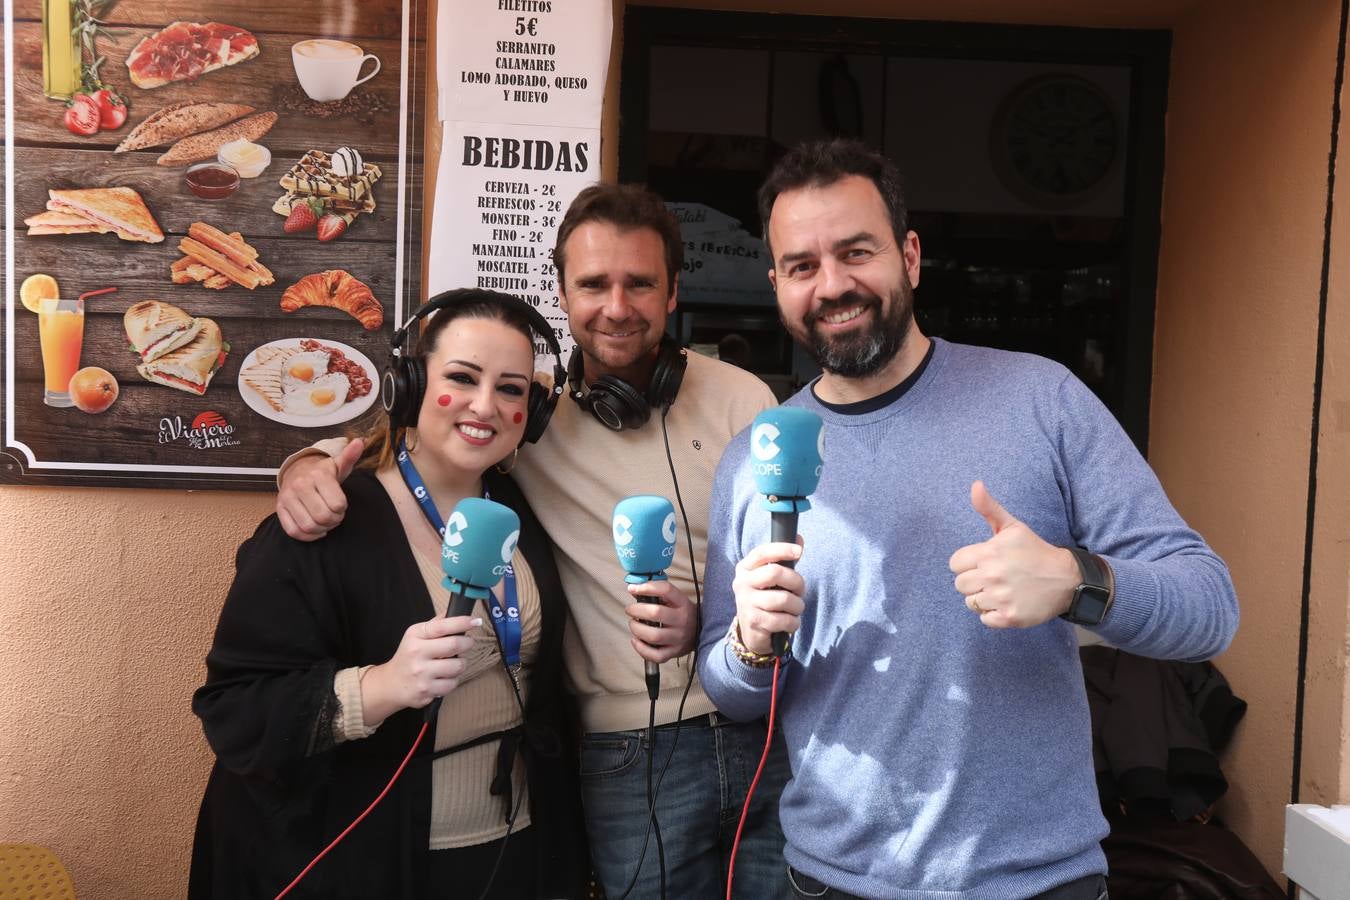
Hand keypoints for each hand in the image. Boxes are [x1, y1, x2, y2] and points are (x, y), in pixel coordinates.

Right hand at [276, 439, 362, 541]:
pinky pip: (293, 531)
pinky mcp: (280, 509)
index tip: (341, 505)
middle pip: (323, 517)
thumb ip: (350, 456)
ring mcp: (287, 498)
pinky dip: (307, 536)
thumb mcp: (338, 464)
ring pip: (309, 526)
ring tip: (326, 522)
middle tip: (335, 516)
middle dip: (334, 521)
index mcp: (318, 475)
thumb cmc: (323, 473)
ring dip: (322, 530)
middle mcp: (300, 485)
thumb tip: (360, 442)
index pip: (338, 505)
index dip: (343, 509)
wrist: (298, 471)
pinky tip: (316, 530)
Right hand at [360, 614, 480, 725]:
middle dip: (467, 643)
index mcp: (415, 636)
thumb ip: (437, 624)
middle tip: (467, 643)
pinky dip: (453, 680)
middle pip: (454, 645)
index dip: (462, 622)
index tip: (476, 621)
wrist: (391, 684)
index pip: (442, 626)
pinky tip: (444, 677)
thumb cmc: (409, 656)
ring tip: (452, 663)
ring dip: (461, 664)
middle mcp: (417, 653)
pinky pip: (452, 683)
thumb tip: (456, 609)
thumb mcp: (416, 636)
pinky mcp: (426, 691)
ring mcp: (421, 674)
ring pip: (458, 666)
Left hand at [625, 580, 695, 662]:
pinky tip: (636, 640)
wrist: (702, 631)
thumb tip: (633, 589)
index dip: (646, 588)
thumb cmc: (682, 613)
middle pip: (655, 613)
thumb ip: (657, 593)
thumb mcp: (675, 599)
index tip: (633, 589)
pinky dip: (641, 648)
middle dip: (636, 610)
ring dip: (636, 629)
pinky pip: (655, 655)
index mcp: (682, 603)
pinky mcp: (674, 652)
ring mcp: (678, 638)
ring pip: (653, 636)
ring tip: (634, 624)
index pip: (665, 590)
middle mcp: (682, 620)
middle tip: (630, 609)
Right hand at [731, 539, 804, 655]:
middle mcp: (742, 583)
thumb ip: (785, 560)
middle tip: (800, 591)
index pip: (762, 552)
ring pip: (783, 599)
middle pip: (775, 572)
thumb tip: (799, 538)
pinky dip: (793, 623)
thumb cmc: (766, 599)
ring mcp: (746, 602)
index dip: (782, 549)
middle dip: (796, 582)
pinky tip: (790, 623)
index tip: (799, 551)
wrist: (752, 632)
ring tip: (795, 610)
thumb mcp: (772, 579)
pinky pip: (783, 620)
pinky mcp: (753, 621)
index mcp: (745, 568)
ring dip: (797, 606)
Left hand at [947, 481, 1079, 628]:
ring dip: (983, 598)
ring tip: (1002, 590)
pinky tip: (1008, 603)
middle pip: (960, 585)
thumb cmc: (1034, 551)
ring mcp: (1001, 598)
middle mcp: (992, 575)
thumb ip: (989, 508)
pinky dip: (993, 614)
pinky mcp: (1009, 617)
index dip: (967, 564)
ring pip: (971, 603)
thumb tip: (975, 485)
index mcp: (989, 552)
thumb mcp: (1012, 527)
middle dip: (974, 581)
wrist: (1066, 578)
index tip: (984, 563)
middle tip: (994, 577)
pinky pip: (984, 619)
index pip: (955, 564)